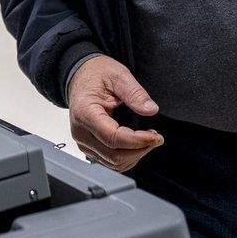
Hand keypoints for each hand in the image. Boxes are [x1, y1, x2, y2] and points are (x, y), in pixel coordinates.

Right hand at [67, 55, 163, 170]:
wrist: (80, 76)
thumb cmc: (95, 74)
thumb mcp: (118, 75)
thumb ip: (135, 93)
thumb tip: (150, 110)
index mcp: (85, 112)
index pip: (113, 138)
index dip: (137, 141)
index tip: (155, 137)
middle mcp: (80, 131)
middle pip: (113, 155)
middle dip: (140, 150)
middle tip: (156, 138)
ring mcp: (83, 141)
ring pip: (112, 163)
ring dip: (134, 155)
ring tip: (147, 140)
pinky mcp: (88, 147)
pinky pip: (109, 162)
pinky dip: (126, 157)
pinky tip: (136, 145)